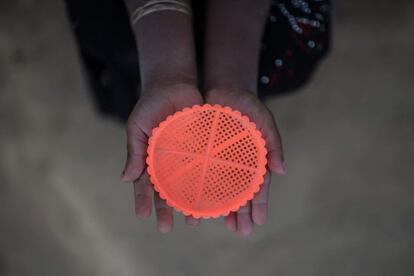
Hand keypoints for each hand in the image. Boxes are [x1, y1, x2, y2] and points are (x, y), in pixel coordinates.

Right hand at [121, 83, 202, 232]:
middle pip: (167, 191)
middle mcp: (168, 163)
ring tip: (193, 221)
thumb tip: (125, 178)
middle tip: (165, 228)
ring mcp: (185, 158)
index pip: (144, 184)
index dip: (143, 200)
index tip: (143, 216)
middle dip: (165, 210)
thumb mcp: (137, 126)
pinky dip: (208, 183)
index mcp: (150, 159)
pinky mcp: (202, 149)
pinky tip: (212, 197)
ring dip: (188, 203)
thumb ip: (134, 151)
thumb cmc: (150, 105)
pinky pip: (205, 168)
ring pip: (187, 185)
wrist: (173, 84)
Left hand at [205, 88, 285, 235]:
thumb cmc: (248, 105)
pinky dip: (199, 190)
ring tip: (221, 225)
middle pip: (239, 192)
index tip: (258, 223)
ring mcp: (220, 161)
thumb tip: (282, 171)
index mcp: (254, 159)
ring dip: (221, 207)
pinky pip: (201, 175)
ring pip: (220, 189)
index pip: (258, 186)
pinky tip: (196, 204)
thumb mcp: (265, 120)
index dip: (259, 204)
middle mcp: (237, 164)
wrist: (224, 89)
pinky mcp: (203, 155)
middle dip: (241, 213)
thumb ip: (274, 143)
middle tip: (241, 232)